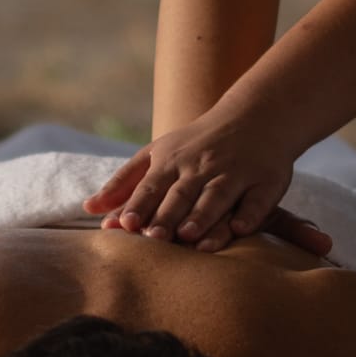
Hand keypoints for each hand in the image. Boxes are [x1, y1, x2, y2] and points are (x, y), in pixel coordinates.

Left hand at [85, 118, 330, 252]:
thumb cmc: (195, 145)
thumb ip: (125, 183)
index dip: (139, 205)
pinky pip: (258, 200)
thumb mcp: (157, 155)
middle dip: (167, 216)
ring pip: (217, 197)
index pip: (152, 186)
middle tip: (153, 239)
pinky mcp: (266, 182)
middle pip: (182, 194)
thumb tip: (89, 210)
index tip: (124, 226)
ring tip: (189, 237)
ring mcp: (235, 173)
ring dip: (203, 216)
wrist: (254, 116)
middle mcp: (202, 166)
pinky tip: (241, 229)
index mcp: (172, 160)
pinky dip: (250, 214)